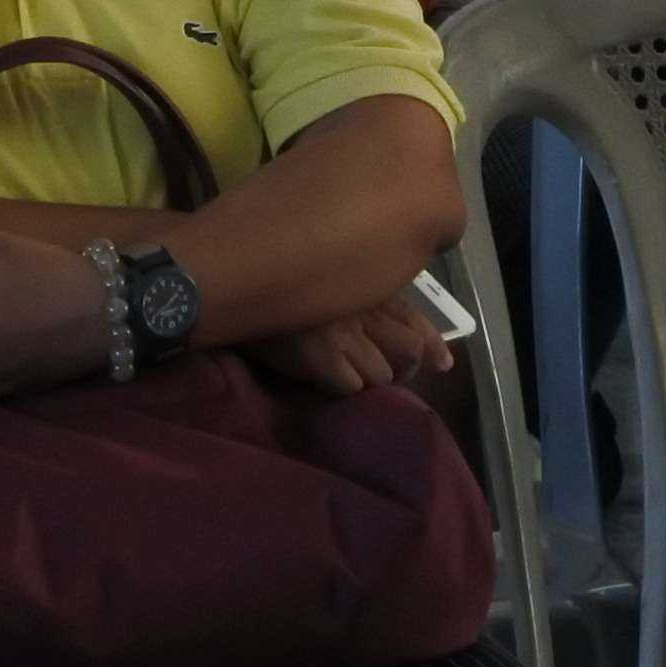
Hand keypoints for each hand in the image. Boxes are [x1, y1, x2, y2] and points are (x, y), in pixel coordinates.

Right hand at [253, 293, 457, 398]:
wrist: (222, 284)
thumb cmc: (271, 278)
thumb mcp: (320, 276)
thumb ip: (355, 289)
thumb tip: (395, 324)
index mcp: (362, 282)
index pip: (414, 315)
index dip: (431, 343)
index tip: (443, 363)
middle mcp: (361, 305)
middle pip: (409, 349)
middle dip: (403, 368)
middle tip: (384, 374)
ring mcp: (342, 331)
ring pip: (383, 375)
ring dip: (370, 382)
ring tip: (349, 378)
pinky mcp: (320, 357)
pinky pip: (351, 388)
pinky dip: (342, 390)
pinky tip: (323, 382)